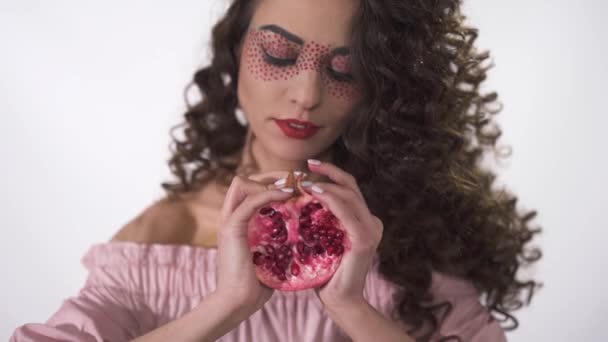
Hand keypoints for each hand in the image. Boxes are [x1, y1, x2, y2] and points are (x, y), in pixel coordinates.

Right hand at [213, 171, 291, 315]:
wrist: (238, 302)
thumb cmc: (256, 285)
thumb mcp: (271, 256)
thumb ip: (280, 243)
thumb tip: (302, 239)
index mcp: (238, 221)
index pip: (250, 189)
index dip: (272, 183)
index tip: (296, 186)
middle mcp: (230, 216)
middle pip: (245, 179)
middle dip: (271, 175)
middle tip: (296, 179)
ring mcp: (228, 220)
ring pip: (243, 183)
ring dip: (269, 180)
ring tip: (292, 186)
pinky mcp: (231, 227)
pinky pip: (250, 201)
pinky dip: (269, 194)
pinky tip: (288, 196)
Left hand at [305, 160, 383, 308]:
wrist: (339, 301)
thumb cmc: (326, 274)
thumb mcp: (322, 241)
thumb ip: (319, 222)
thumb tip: (297, 200)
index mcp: (364, 221)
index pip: (348, 189)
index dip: (331, 173)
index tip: (310, 165)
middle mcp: (372, 222)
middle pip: (351, 186)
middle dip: (328, 171)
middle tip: (307, 165)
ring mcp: (371, 230)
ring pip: (349, 195)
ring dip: (325, 185)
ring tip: (305, 181)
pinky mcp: (364, 240)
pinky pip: (346, 213)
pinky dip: (330, 200)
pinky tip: (314, 194)